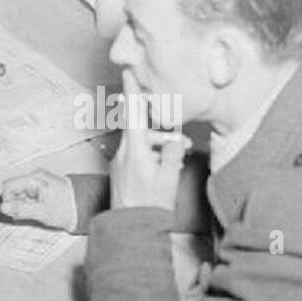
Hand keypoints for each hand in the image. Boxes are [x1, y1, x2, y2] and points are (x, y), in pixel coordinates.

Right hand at [0, 169, 77, 230]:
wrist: (84, 206)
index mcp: (34, 179)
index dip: (8, 200)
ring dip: (22, 205)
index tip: (14, 211)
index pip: (8, 186)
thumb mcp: (41, 212)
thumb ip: (21, 209)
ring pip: (20, 193)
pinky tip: (38, 210)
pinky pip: (28, 195)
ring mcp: (39, 181)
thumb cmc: (67, 208)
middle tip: (26, 214)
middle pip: (13, 189)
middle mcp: (36, 177)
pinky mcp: (42, 187)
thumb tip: (4, 207)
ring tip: (35, 212)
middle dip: (16, 203)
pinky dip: (29, 204)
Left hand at [110, 72, 186, 211]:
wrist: (131, 230)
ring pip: (141, 142)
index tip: (129, 70)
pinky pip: (137, 154)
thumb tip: (175, 141)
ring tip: (180, 154)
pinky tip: (165, 165)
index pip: (133, 113)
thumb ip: (173, 154)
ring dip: (160, 144)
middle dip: (159, 124)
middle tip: (172, 122)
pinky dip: (151, 154)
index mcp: (135, 150)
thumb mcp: (168, 178)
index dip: (132, 90)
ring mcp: (120, 163)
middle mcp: (124, 153)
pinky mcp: (121, 173)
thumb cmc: (151, 206)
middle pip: (140, 127)